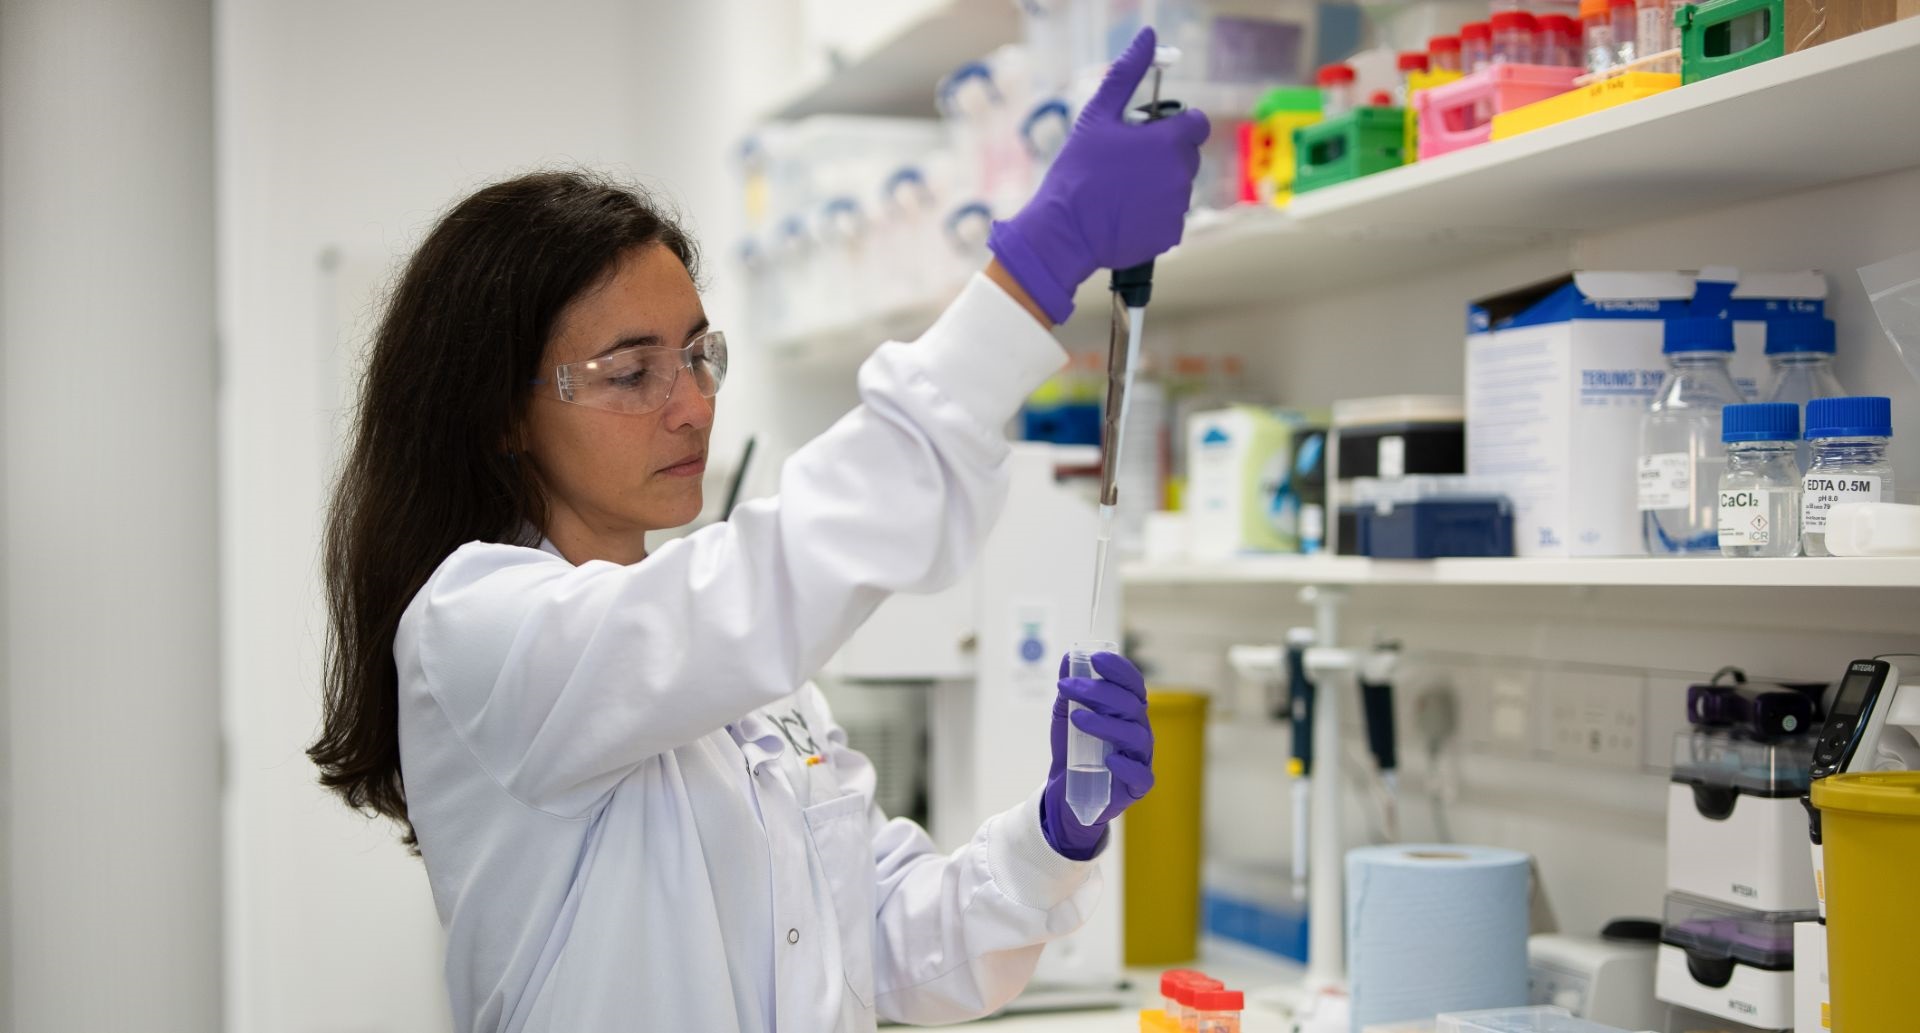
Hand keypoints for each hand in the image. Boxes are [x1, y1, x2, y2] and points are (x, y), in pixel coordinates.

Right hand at [986, 27, 1210, 324]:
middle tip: (1127, 166)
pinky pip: (1171, 218)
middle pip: (1187, 157)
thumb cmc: (1077, 171)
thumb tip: (1149, 35)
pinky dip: (1153, 216)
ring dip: (1158, 186)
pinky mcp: (1171, 234)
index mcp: (1169, 141)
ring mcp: (1178, 206)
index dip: (1177, 127)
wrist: (1065, 231)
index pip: (1197, 125)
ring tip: (1122, 193)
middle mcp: (1181, 174)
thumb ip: (1126, 74)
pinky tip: (1126, 215)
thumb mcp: (1097, 116)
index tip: (1153, 136)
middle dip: (1164, 157)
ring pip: (1178, 188)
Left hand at [1041, 650, 1154, 859]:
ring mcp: (1140, 757)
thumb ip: (1069, 690)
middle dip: (1099, 692)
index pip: (1132, 684)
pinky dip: (1125, 765)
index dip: (1118, 669)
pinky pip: (1139, 774)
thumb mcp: (1066, 716)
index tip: (1095, 658)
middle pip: (1130, 705)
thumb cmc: (1073, 749)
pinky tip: (1108, 758)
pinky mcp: (1137, 785)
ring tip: (1076, 719)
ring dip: (1105, 724)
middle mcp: (1139, 730)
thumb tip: (1067, 658)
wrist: (1066, 791)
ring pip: (1135, 736)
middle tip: (1069, 687)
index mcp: (1127, 710)